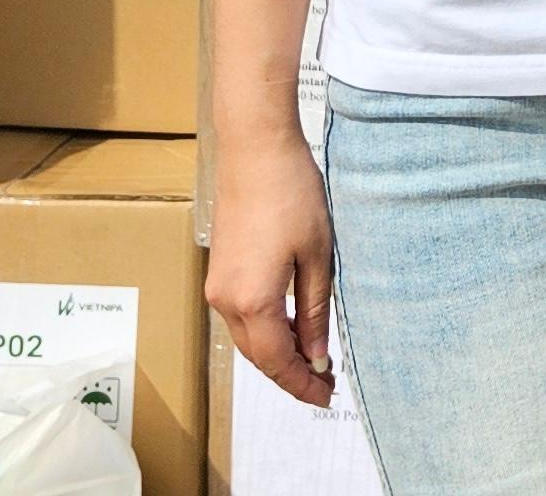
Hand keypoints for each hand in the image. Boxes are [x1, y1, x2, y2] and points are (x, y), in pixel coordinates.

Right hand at [206, 122, 337, 406]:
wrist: (255, 150)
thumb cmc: (292, 195)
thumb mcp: (317, 255)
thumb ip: (314, 310)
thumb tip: (316, 354)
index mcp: (252, 302)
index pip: (277, 362)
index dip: (302, 384)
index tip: (327, 396)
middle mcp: (226, 302)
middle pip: (258, 356)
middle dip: (290, 374)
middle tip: (324, 383)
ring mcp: (217, 287)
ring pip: (248, 338)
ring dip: (278, 353)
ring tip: (313, 358)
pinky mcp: (219, 271)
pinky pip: (242, 317)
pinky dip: (266, 330)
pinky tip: (291, 326)